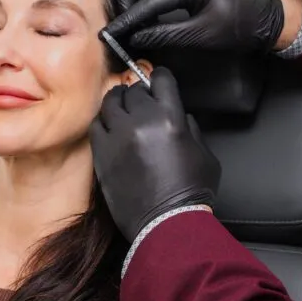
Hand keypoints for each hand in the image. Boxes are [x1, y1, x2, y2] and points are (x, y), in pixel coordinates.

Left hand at [89, 67, 221, 241]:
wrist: (166, 224)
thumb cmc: (191, 192)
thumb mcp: (204, 154)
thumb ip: (191, 129)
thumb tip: (181, 116)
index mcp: (171, 118)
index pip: (160, 79)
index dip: (160, 76)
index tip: (158, 79)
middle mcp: (143, 121)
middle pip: (134, 89)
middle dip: (139, 91)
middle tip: (141, 99)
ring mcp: (119, 136)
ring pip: (111, 102)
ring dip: (119, 102)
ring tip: (122, 108)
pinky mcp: (102, 153)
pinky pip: (97, 124)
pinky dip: (104, 122)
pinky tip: (111, 128)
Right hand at [104, 0, 284, 52]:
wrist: (269, 16)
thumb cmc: (241, 26)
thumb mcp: (201, 35)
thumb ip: (164, 34)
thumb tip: (135, 38)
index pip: (148, 1)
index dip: (126, 19)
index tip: (110, 33)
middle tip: (127, 15)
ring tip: (138, 10)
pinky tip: (152, 3)